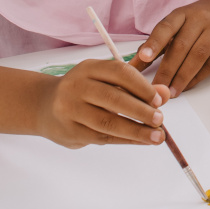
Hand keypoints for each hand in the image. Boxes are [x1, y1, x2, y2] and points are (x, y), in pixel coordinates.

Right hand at [36, 57, 171, 148]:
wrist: (44, 106)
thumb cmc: (84, 92)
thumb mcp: (106, 81)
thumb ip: (136, 86)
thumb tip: (165, 94)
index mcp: (89, 68)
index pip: (119, 72)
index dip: (142, 86)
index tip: (159, 100)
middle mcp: (76, 86)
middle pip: (114, 99)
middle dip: (141, 111)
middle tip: (160, 120)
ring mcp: (70, 110)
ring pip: (108, 122)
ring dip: (136, 131)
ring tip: (156, 137)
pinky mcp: (69, 131)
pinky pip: (102, 137)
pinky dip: (125, 140)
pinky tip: (140, 140)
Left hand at [136, 0, 209, 92]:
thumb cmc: (202, 18)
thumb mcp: (181, 22)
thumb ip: (159, 41)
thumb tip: (133, 64)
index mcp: (184, 13)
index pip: (166, 27)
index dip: (154, 43)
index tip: (143, 58)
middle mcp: (201, 19)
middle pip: (181, 46)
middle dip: (167, 70)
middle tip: (155, 88)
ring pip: (197, 57)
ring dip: (182, 78)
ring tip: (170, 93)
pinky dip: (196, 78)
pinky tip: (186, 87)